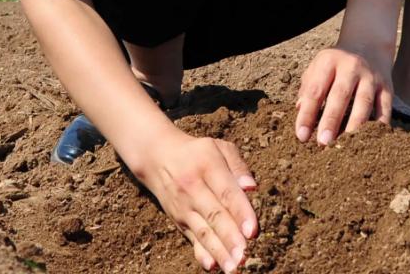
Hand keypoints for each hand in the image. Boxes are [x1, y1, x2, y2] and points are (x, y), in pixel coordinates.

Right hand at [132, 134, 257, 272]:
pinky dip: (201, 253)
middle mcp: (193, 188)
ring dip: (219, 251)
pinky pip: (191, 238)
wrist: (157, 158)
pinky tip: (212, 265)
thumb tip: (251, 188)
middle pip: (214, 215)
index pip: (226, 191)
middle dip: (230, 238)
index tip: (252, 231)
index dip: (240, 212)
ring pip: (203, 231)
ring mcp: (184, 207)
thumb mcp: (219, 147)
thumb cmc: (198, 153)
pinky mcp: (179, 220)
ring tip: (234, 267)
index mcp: (207, 165)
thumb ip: (238, 165)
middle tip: (245, 255)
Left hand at [295, 47, 392, 144]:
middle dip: (331, 120)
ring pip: (364, 102)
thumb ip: (308, 88)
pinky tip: (371, 140)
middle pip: (340, 95)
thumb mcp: (317, 68)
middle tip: (323, 142)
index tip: (302, 136)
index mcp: (328, 62)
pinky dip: (379, 125)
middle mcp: (351, 67)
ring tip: (347, 144)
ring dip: (355, 125)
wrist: (368, 46)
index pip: (315, 90)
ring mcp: (371, 76)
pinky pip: (384, 108)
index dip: (307, 114)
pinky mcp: (387, 87)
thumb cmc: (335, 65)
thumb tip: (300, 110)